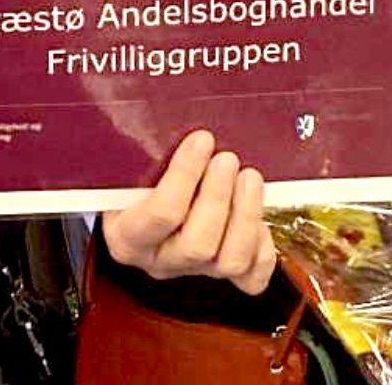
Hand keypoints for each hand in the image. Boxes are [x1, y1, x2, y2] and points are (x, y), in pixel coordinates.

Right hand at [103, 129, 276, 294]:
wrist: (139, 206)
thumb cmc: (136, 179)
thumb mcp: (128, 166)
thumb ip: (147, 150)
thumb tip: (179, 115)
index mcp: (128, 236)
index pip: (159, 215)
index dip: (185, 175)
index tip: (202, 139)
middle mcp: (160, 260)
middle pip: (197, 245)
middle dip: (218, 197)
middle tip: (228, 158)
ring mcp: (194, 270)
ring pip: (229, 261)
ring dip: (246, 214)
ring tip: (250, 177)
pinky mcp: (222, 274)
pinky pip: (252, 277)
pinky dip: (263, 247)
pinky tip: (260, 216)